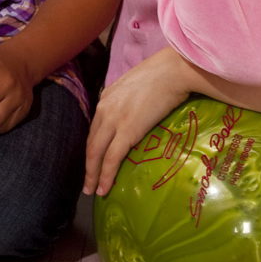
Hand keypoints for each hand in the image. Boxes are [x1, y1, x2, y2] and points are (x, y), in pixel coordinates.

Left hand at [84, 48, 195, 195]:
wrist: (173, 70)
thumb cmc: (163, 74)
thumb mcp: (137, 85)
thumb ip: (130, 99)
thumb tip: (138, 112)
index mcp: (107, 98)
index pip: (95, 129)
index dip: (93, 148)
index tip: (94, 162)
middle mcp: (104, 110)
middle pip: (90, 143)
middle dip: (88, 166)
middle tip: (87, 184)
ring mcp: (114, 120)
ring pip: (96, 154)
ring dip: (93, 175)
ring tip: (93, 191)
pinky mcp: (127, 131)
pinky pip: (112, 159)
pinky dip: (105, 176)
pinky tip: (104, 188)